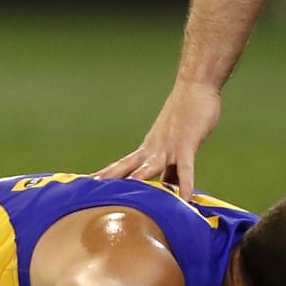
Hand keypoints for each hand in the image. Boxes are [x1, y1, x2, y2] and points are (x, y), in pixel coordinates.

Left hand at [94, 80, 221, 200]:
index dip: (108, 175)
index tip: (90, 185)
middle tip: (91, 187)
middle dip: (111, 178)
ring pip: (151, 167)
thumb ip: (172, 170)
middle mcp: (153, 148)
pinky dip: (186, 183)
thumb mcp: (175, 146)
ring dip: (139, 180)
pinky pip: (186, 168)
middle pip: (127, 166)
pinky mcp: (186, 144)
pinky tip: (185, 198)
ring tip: (127, 196)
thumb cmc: (186, 116)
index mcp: (148, 148)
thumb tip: (171, 191)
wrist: (194, 87)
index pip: (124, 165)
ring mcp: (168, 146)